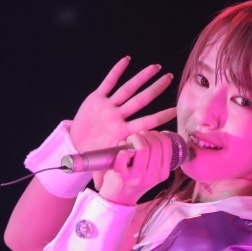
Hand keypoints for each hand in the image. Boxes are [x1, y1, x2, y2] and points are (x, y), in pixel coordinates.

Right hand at [70, 57, 176, 186]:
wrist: (77, 143)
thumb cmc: (93, 152)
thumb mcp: (102, 164)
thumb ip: (108, 172)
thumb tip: (109, 190)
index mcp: (122, 132)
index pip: (145, 123)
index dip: (159, 117)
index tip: (175, 110)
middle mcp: (119, 117)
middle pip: (140, 101)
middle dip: (155, 89)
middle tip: (170, 79)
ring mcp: (109, 107)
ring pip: (128, 89)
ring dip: (140, 78)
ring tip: (155, 67)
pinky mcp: (96, 99)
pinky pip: (108, 83)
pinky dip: (116, 71)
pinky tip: (126, 60)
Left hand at [98, 131, 174, 205]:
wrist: (119, 200)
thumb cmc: (135, 182)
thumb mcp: (153, 173)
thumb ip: (158, 157)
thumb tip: (155, 135)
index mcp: (163, 173)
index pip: (166, 144)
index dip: (157, 134)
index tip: (149, 136)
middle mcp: (153, 175)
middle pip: (154, 143)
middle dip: (144, 135)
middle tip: (137, 138)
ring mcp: (138, 177)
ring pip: (142, 147)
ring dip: (134, 139)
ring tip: (129, 142)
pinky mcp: (122, 176)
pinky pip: (124, 154)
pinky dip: (122, 148)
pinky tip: (122, 151)